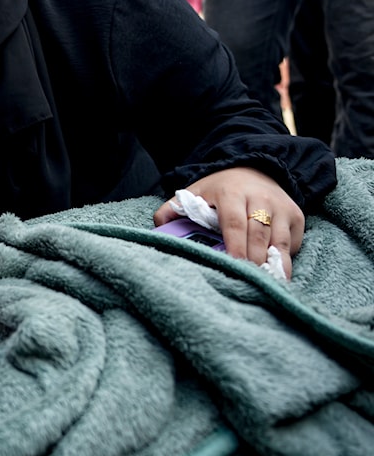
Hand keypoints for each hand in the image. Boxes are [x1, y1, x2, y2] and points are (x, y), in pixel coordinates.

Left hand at [154, 167, 304, 277]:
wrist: (255, 170)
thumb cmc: (220, 190)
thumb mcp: (194, 192)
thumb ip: (172, 210)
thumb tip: (159, 228)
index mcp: (231, 193)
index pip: (233, 222)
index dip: (234, 246)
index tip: (233, 265)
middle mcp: (260, 198)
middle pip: (258, 234)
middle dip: (252, 260)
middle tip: (246, 281)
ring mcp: (281, 208)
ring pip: (279, 241)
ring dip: (272, 265)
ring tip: (264, 285)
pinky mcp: (297, 217)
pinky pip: (292, 244)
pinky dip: (285, 262)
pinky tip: (276, 276)